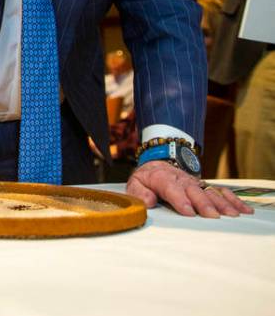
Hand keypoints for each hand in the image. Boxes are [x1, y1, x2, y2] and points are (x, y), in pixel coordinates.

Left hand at [126, 160, 252, 217]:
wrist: (158, 163)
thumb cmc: (147, 178)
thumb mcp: (135, 183)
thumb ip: (139, 193)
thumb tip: (148, 201)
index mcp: (162, 178)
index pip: (172, 188)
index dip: (180, 200)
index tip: (188, 211)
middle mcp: (182, 180)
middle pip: (195, 191)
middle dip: (204, 203)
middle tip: (213, 216)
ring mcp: (196, 183)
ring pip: (210, 192)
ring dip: (222, 203)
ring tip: (232, 215)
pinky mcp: (205, 186)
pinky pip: (221, 192)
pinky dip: (234, 200)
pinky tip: (245, 210)